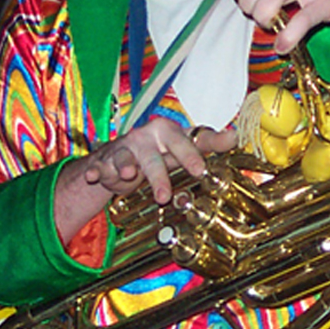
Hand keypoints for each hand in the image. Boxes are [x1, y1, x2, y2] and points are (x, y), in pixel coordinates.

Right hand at [54, 119, 236, 245]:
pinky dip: (95, 170)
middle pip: (152, 157)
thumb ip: (208, 142)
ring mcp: (124, 150)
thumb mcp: (184, 145)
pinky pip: (99, 166)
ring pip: (125, 159)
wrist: (125, 153)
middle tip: (164, 196)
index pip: (182, 142)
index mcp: (167, 132)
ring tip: (128, 176)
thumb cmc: (161, 149)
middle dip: (157, 176)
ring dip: (124, 167)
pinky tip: (93, 176)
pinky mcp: (105, 161)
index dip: (191, 156)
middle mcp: (145, 138)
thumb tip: (236, 136)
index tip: (201, 171)